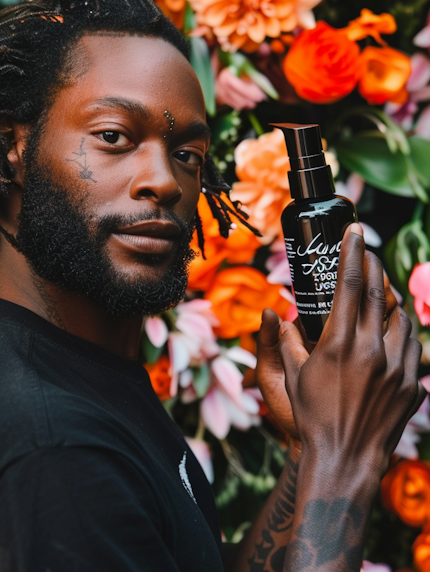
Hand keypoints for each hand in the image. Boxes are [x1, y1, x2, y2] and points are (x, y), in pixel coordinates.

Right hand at [256, 263, 397, 443]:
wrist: (346, 460)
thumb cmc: (312, 416)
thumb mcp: (291, 376)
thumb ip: (285, 342)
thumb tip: (277, 316)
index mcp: (340, 343)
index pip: (350, 284)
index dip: (352, 252)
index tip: (353, 230)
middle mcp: (373, 350)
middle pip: (380, 293)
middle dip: (374, 266)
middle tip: (366, 252)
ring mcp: (398, 368)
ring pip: (403, 318)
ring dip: (392, 300)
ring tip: (379, 293)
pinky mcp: (412, 385)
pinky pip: (413, 347)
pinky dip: (404, 332)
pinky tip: (392, 332)